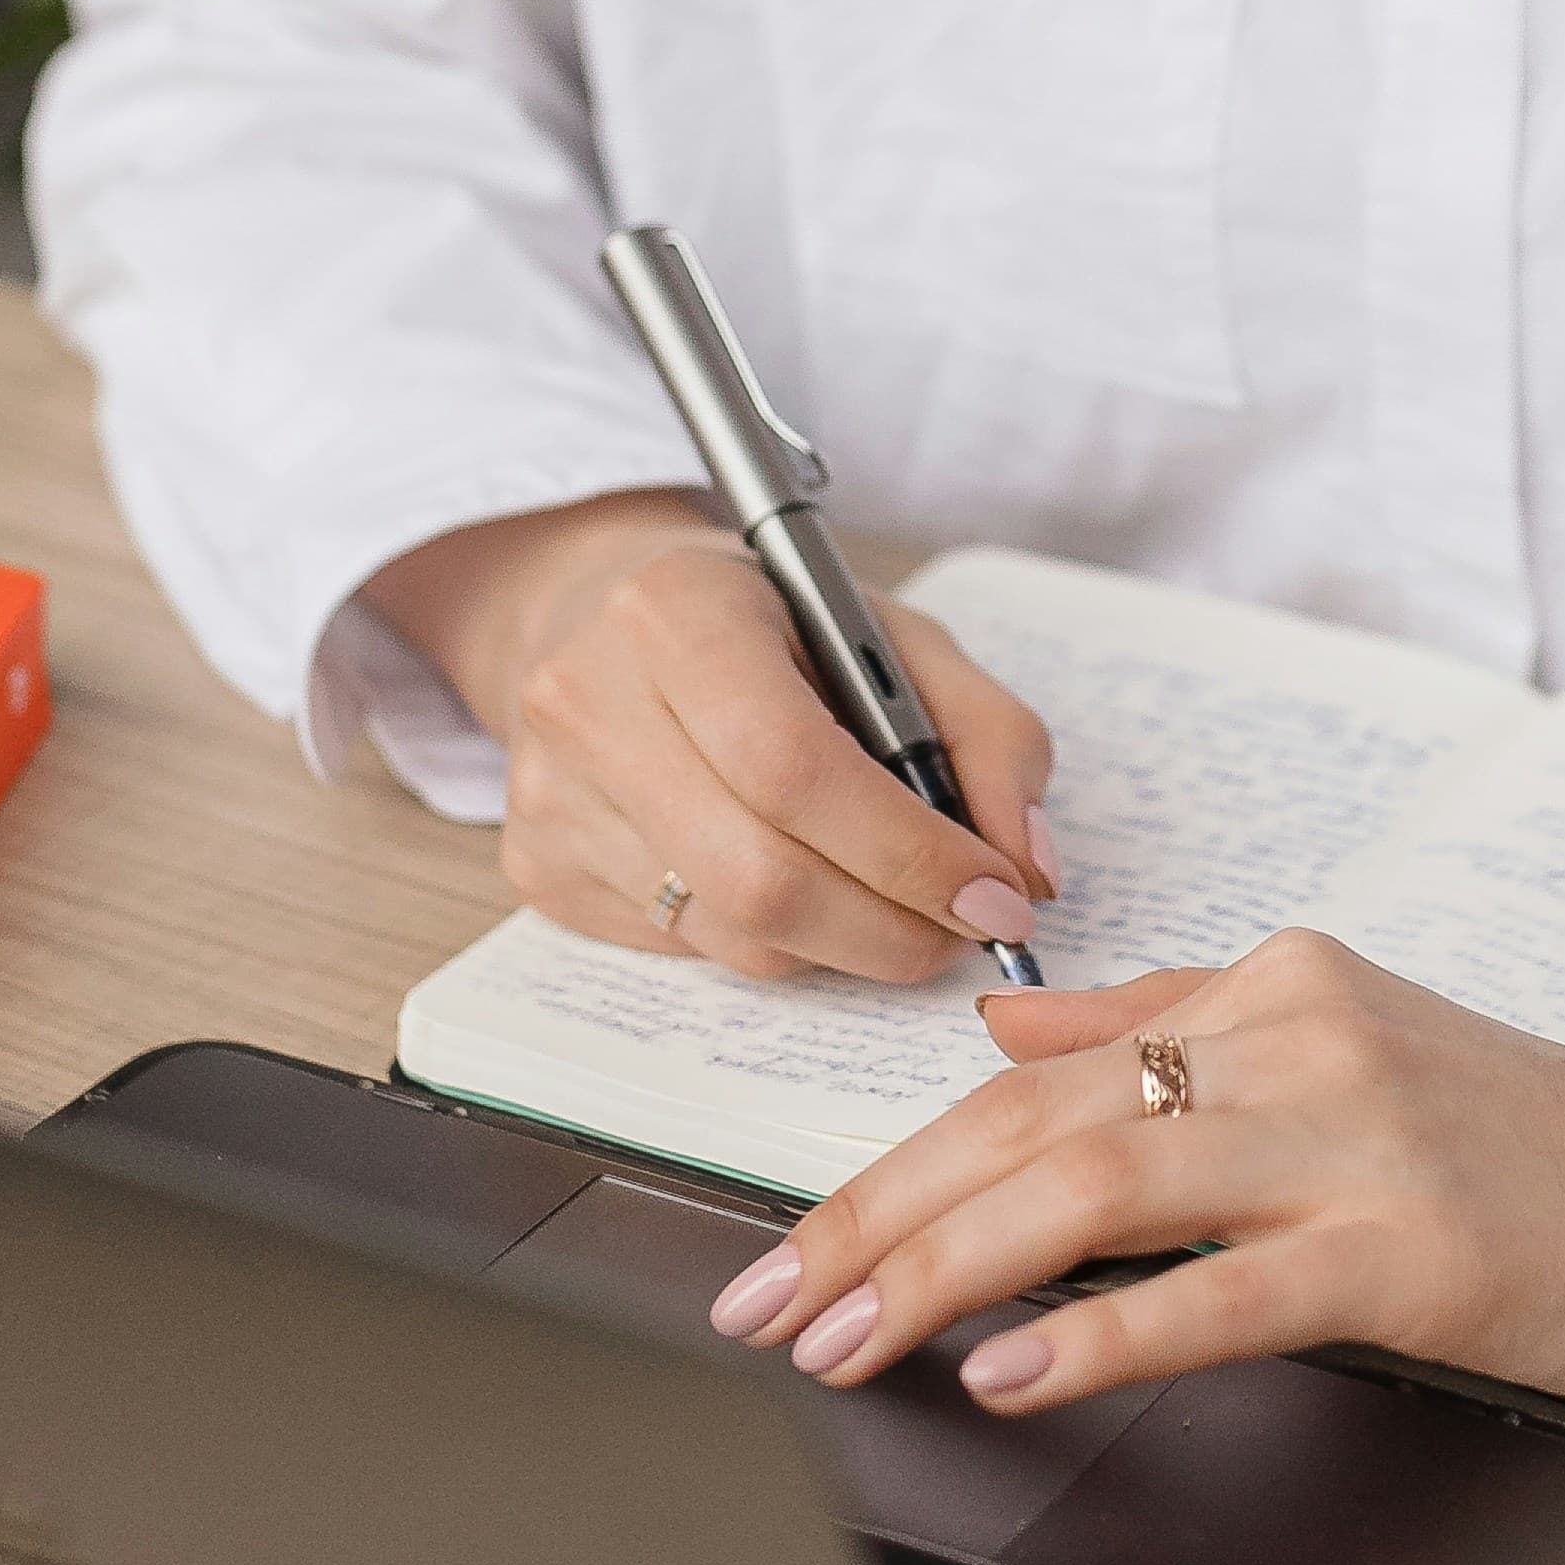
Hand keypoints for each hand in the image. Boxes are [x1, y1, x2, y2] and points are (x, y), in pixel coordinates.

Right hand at [363, 491, 1054, 981]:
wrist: (593, 613)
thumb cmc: (762, 623)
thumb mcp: (891, 635)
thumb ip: (986, 733)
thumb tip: (1027, 866)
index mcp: (676, 611)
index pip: (795, 767)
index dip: (908, 851)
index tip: (996, 896)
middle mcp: (587, 702)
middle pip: (758, 875)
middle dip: (890, 928)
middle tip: (964, 931)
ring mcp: (549, 796)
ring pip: (729, 934)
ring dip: (843, 945)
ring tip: (895, 909)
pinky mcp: (538, 869)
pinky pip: (686, 952)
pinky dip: (772, 942)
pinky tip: (798, 887)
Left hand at [704, 929, 1564, 1422]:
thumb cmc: (1532, 1149)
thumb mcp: (1338, 1045)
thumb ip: (1166, 1020)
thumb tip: (1000, 1023)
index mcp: (1272, 987)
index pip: (1030, 1075)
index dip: (891, 1163)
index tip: (789, 1246)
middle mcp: (1296, 1039)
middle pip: (1033, 1124)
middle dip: (875, 1219)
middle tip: (767, 1307)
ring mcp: (1350, 1137)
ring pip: (1096, 1182)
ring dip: (942, 1267)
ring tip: (842, 1340)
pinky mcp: (1407, 1245)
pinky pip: (1220, 1286)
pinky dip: (1099, 1325)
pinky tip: (1008, 1367)